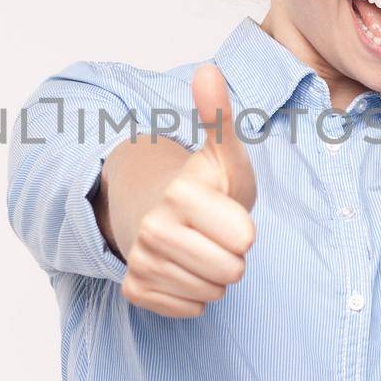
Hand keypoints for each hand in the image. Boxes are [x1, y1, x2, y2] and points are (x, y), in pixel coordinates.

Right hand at [118, 63, 256, 317]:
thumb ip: (219, 117)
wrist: (161, 211)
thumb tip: (208, 70)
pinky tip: (184, 269)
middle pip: (230, 272)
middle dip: (232, 257)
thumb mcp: (223, 154)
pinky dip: (193, 296)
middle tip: (216, 235)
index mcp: (181, 194)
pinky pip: (188, 310)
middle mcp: (154, 228)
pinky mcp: (135, 289)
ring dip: (214, 277)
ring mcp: (141, 261)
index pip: (245, 240)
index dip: (245, 229)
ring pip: (211, 294)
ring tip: (201, 249)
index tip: (227, 212)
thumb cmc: (205, 186)